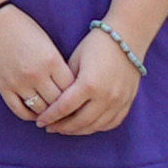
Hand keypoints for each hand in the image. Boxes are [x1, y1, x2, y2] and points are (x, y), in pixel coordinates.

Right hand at [0, 6, 73, 125]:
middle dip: (64, 107)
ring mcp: (18, 82)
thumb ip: (58, 65)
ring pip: (41, 109)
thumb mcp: (47, 42)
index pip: (72, 88)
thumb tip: (69, 88)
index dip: (77, 95)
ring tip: (52, 112)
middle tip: (69, 110)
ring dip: (48, 112)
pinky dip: (30, 115)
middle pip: (58, 102)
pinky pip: (20, 110)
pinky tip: (35, 112)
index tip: (78, 98)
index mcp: (51, 60)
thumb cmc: (22, 28)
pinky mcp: (3, 87)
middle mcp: (36, 74)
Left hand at [34, 27, 148, 134]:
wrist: (126, 37)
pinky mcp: (128, 102)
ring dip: (78, 130)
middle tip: (50, 127)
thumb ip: (65, 83)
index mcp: (89, 84)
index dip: (50, 117)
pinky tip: (85, 126)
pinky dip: (97, 127)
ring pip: (95, 126)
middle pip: (79, 122)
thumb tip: (53, 102)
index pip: (64, 108)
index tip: (39, 121)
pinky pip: (111, 123)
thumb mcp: (75, 60)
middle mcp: (105, 96)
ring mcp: (119, 102)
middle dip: (61, 127)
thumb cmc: (96, 45)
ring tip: (65, 128)